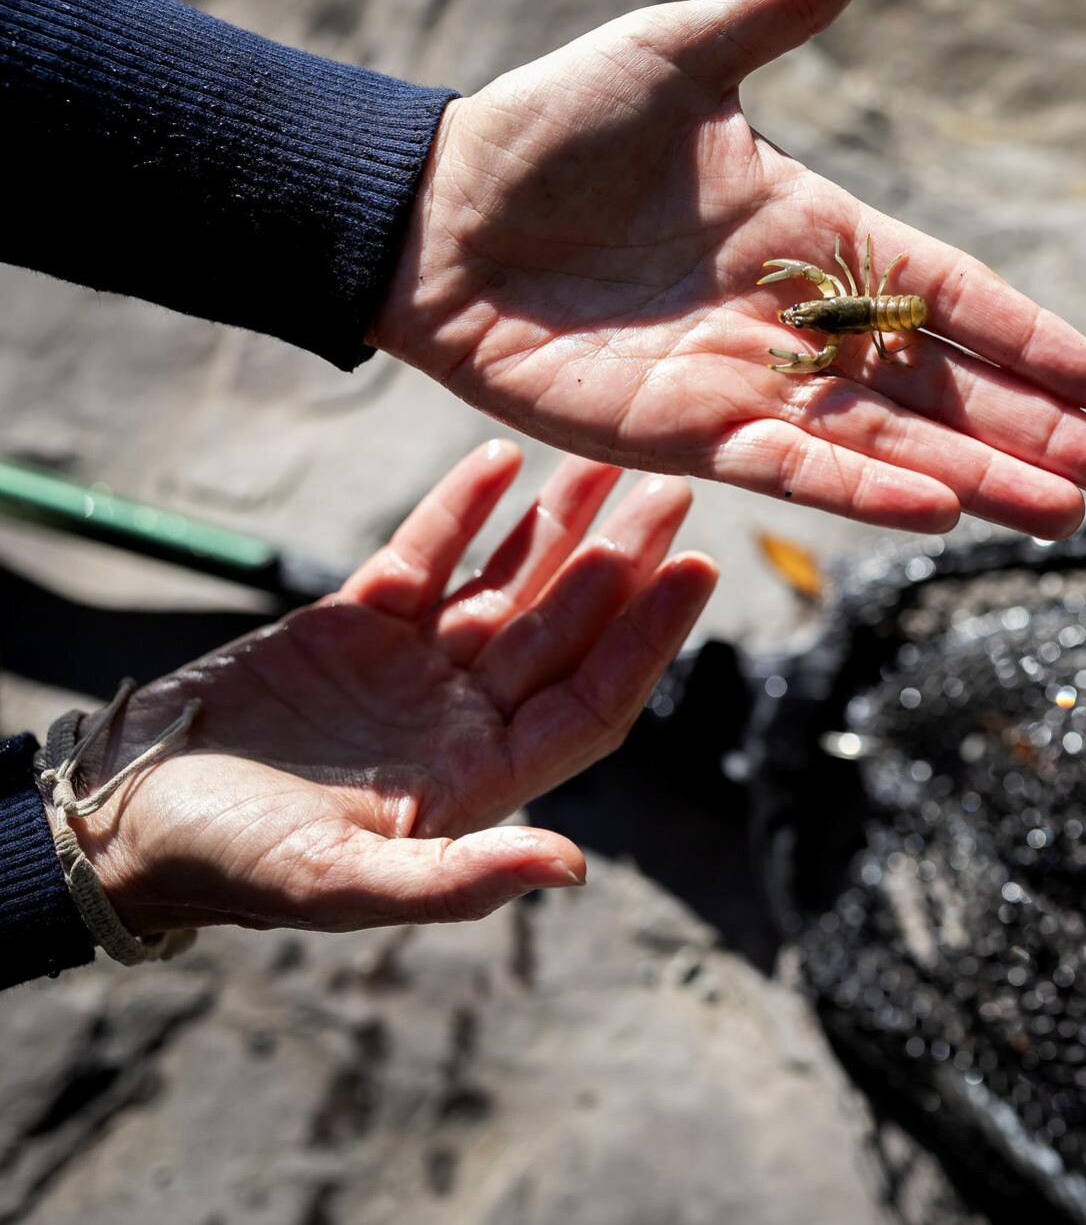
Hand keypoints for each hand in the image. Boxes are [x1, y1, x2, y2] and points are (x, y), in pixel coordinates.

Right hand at [65, 442, 715, 935]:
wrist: (126, 818)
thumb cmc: (232, 866)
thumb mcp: (343, 883)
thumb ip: (456, 881)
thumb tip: (571, 870)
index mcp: (479, 779)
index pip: (592, 701)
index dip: (648, 639)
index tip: (699, 570)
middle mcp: (461, 719)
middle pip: (565, 631)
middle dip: (622, 563)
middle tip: (674, 490)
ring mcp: (413, 669)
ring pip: (507, 586)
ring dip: (558, 528)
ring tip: (607, 464)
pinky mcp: (355, 625)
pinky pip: (426, 557)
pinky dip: (462, 511)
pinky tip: (501, 463)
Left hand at [367, 0, 1085, 540]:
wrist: (432, 207)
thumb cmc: (548, 127)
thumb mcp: (672, 56)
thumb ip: (773, 14)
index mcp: (816, 232)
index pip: (948, 293)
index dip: (1023, 336)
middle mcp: (799, 324)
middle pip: (942, 388)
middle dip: (1035, 436)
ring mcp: (746, 385)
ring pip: (886, 442)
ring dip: (978, 479)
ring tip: (1065, 516)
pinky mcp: (684, 432)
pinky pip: (791, 466)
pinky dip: (863, 489)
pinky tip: (939, 511)